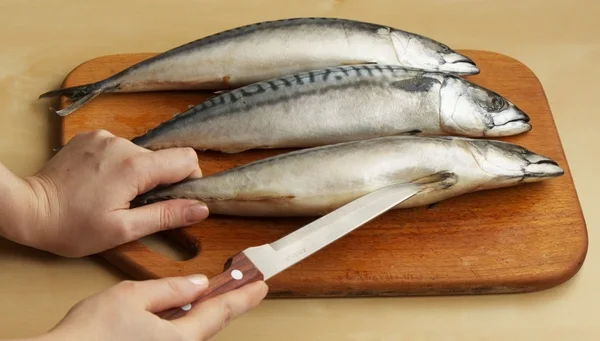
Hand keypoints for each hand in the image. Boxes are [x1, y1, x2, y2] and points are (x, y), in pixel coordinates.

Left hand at [22, 129, 208, 256]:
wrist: (28, 210)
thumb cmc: (73, 227)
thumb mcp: (124, 229)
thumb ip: (166, 215)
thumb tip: (201, 207)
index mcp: (135, 166)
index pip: (186, 159)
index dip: (189, 179)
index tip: (175, 198)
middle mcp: (123, 144)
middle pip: (162, 158)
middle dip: (159, 180)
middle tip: (137, 205)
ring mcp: (104, 137)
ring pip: (140, 154)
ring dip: (137, 173)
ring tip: (113, 195)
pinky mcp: (90, 137)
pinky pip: (119, 149)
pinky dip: (118, 165)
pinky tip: (100, 182)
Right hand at [41, 275, 267, 340]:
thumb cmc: (93, 333)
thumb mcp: (133, 297)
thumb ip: (171, 290)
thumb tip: (198, 284)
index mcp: (178, 339)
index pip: (221, 313)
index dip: (244, 297)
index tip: (261, 285)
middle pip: (211, 324)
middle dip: (228, 303)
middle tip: (248, 286)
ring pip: (193, 332)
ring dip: (205, 312)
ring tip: (218, 292)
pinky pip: (177, 337)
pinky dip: (185, 321)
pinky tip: (179, 311)